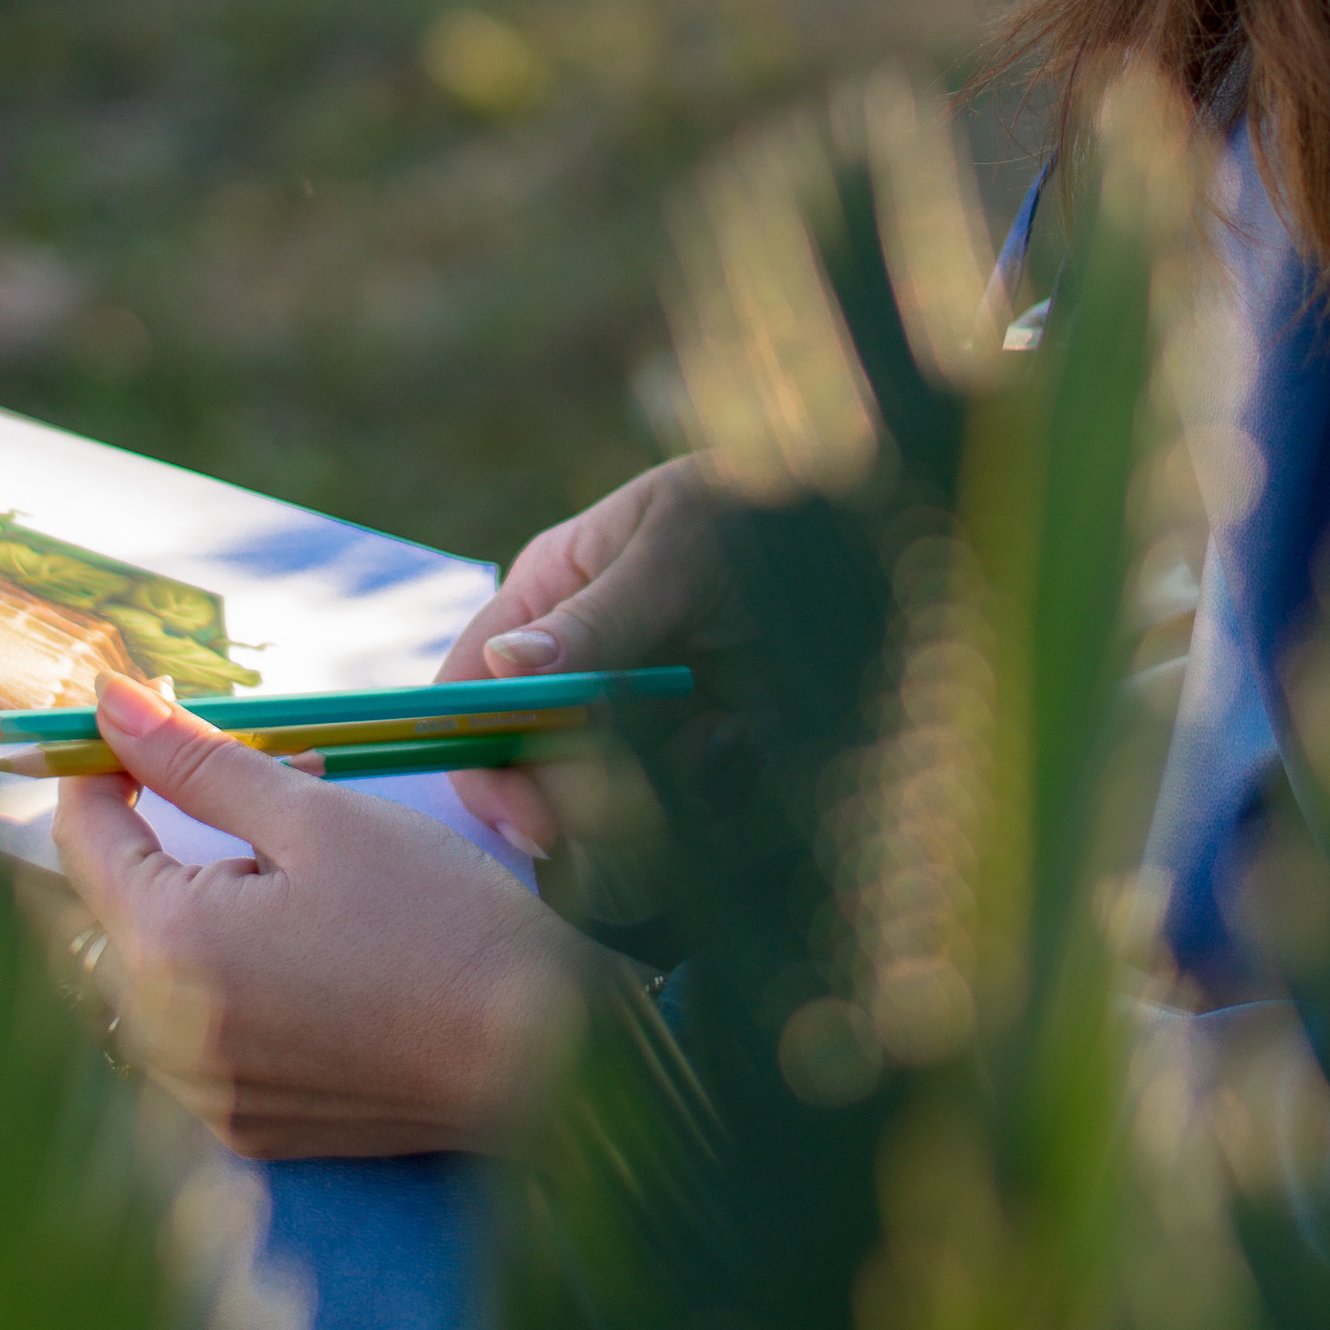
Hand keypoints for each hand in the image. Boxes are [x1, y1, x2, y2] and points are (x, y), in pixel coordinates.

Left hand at [53, 677, 614, 1158]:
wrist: (540, 1056)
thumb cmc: (438, 921)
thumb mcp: (317, 817)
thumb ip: (200, 760)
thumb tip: (109, 699)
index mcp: (168, 950)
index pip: (81, 834)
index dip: (106, 761)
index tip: (150, 713)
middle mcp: (162, 1040)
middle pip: (119, 902)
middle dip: (171, 829)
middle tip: (274, 780)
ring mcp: (202, 1095)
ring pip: (160, 968)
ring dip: (206, 902)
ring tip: (309, 866)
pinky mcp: (247, 1126)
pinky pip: (202, 1030)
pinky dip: (236, 973)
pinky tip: (320, 944)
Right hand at [437, 458, 744, 854]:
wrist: (859, 536)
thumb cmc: (752, 508)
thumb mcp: (674, 547)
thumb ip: (597, 614)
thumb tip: (505, 665)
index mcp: (546, 601)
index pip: (469, 697)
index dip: (482, 766)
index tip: (532, 820)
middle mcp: (576, 671)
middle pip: (530, 777)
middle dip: (589, 796)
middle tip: (654, 785)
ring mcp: (631, 719)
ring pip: (602, 812)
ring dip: (660, 797)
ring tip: (726, 736)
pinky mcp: (691, 754)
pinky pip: (676, 817)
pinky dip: (712, 794)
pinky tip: (746, 738)